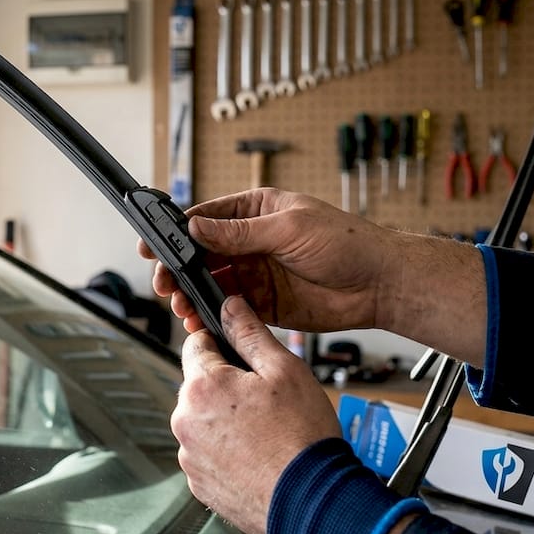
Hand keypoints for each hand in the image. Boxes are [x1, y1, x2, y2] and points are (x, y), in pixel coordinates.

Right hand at [139, 188, 392, 333]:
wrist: (379, 284)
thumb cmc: (346, 243)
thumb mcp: (289, 229)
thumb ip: (240, 233)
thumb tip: (196, 227)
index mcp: (257, 212)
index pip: (206, 219)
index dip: (177, 232)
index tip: (154, 246)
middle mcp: (253, 242)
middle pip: (202, 255)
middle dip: (179, 269)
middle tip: (163, 284)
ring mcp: (258, 273)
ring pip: (212, 284)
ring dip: (192, 294)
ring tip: (179, 306)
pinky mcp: (266, 304)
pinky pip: (231, 309)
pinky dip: (212, 315)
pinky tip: (200, 320)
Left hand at [171, 295, 341, 533]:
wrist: (311, 502)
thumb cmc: (302, 438)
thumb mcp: (285, 370)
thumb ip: (250, 333)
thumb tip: (231, 306)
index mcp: (202, 387)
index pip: (195, 344)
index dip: (221, 344)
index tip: (240, 355)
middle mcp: (185, 422)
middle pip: (198, 386)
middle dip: (226, 386)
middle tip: (265, 399)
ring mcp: (190, 457)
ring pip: (203, 422)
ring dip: (225, 421)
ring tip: (265, 432)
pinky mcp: (200, 485)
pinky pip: (208, 455)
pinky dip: (227, 452)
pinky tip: (257, 456)